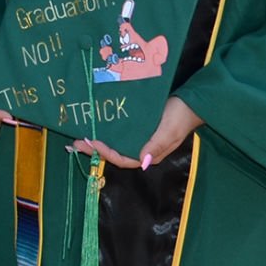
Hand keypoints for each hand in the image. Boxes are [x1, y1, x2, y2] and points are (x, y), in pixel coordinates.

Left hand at [71, 95, 201, 169]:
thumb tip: (142, 161)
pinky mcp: (139, 129)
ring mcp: (140, 140)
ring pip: (115, 145)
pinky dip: (106, 132)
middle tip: (74, 143)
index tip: (91, 143)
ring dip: (97, 142)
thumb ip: (156, 145)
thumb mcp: (169, 131)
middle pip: (115, 154)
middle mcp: (143, 150)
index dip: (105, 153)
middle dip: (94, 150)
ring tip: (79, 137)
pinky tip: (95, 127)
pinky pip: (119, 134)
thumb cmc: (180, 117)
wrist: (191, 103)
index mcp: (150, 155)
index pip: (122, 159)